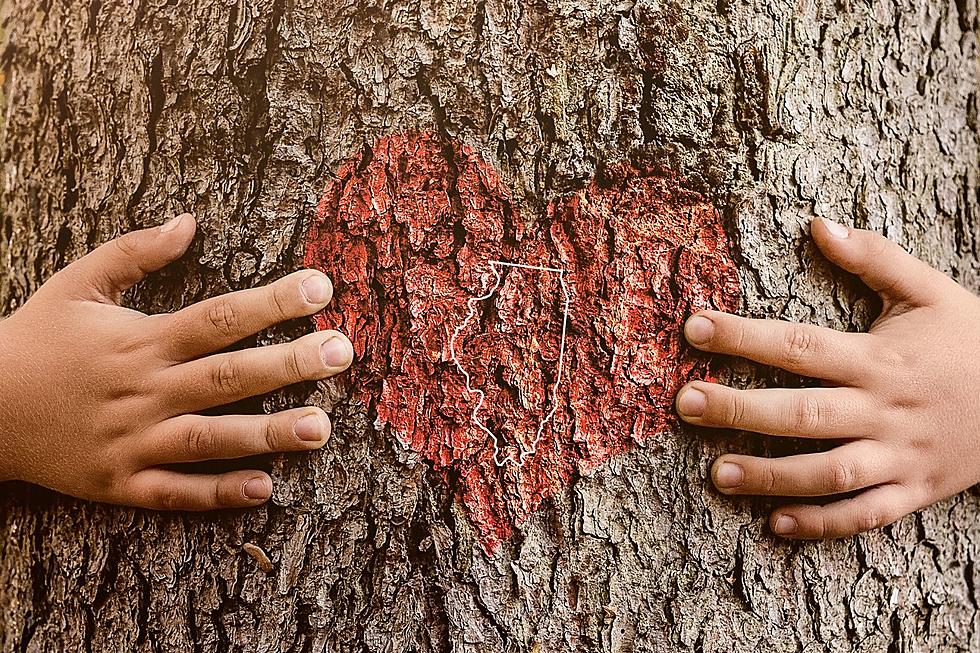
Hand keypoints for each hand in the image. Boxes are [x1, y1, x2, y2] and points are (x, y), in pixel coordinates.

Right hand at [0, 214, 352, 509]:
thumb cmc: (36, 337)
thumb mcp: (77, 282)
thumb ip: (135, 252)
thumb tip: (190, 220)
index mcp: (139, 339)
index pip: (218, 317)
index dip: (273, 302)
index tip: (321, 288)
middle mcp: (142, 390)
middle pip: (226, 376)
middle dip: (289, 364)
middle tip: (343, 353)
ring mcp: (131, 440)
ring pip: (209, 438)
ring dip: (267, 434)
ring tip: (322, 428)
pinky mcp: (118, 482)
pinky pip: (173, 492)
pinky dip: (216, 493)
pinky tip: (264, 488)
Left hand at [676, 217, 979, 538]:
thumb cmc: (972, 341)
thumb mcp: (930, 291)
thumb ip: (875, 258)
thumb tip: (818, 224)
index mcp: (880, 358)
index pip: (800, 345)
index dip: (743, 336)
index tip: (694, 328)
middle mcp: (884, 409)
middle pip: (803, 413)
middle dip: (739, 410)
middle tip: (685, 404)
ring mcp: (900, 455)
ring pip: (828, 472)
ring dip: (770, 475)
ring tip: (716, 474)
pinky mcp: (915, 490)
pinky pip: (866, 514)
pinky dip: (823, 523)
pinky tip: (777, 524)